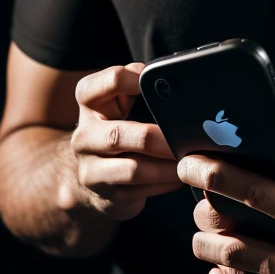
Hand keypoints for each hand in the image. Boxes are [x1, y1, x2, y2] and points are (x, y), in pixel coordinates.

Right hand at [59, 63, 179, 220]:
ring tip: (190, 160)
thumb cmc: (118, 124)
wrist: (91, 174)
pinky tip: (180, 176)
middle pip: (118, 135)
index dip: (135, 80)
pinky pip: (139, 191)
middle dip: (157, 138)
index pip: (109, 81)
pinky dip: (164, 183)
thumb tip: (169, 76)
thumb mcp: (122, 99)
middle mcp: (84, 135)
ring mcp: (90, 169)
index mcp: (90, 102)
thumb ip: (138, 82)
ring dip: (166, 166)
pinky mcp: (105, 196)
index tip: (159, 86)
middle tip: (185, 138)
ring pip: (132, 170)